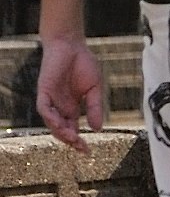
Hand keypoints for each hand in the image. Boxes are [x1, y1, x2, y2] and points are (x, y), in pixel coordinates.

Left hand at [29, 28, 101, 152]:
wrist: (72, 45)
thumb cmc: (83, 64)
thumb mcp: (95, 89)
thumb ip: (95, 107)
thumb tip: (97, 128)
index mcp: (72, 107)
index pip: (73, 129)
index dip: (78, 141)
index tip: (87, 151)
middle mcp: (60, 107)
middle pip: (61, 129)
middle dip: (70, 140)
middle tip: (81, 147)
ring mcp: (51, 100)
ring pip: (51, 122)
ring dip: (60, 131)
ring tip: (72, 138)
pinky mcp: (44, 91)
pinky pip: (44, 108)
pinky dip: (50, 117)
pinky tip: (59, 123)